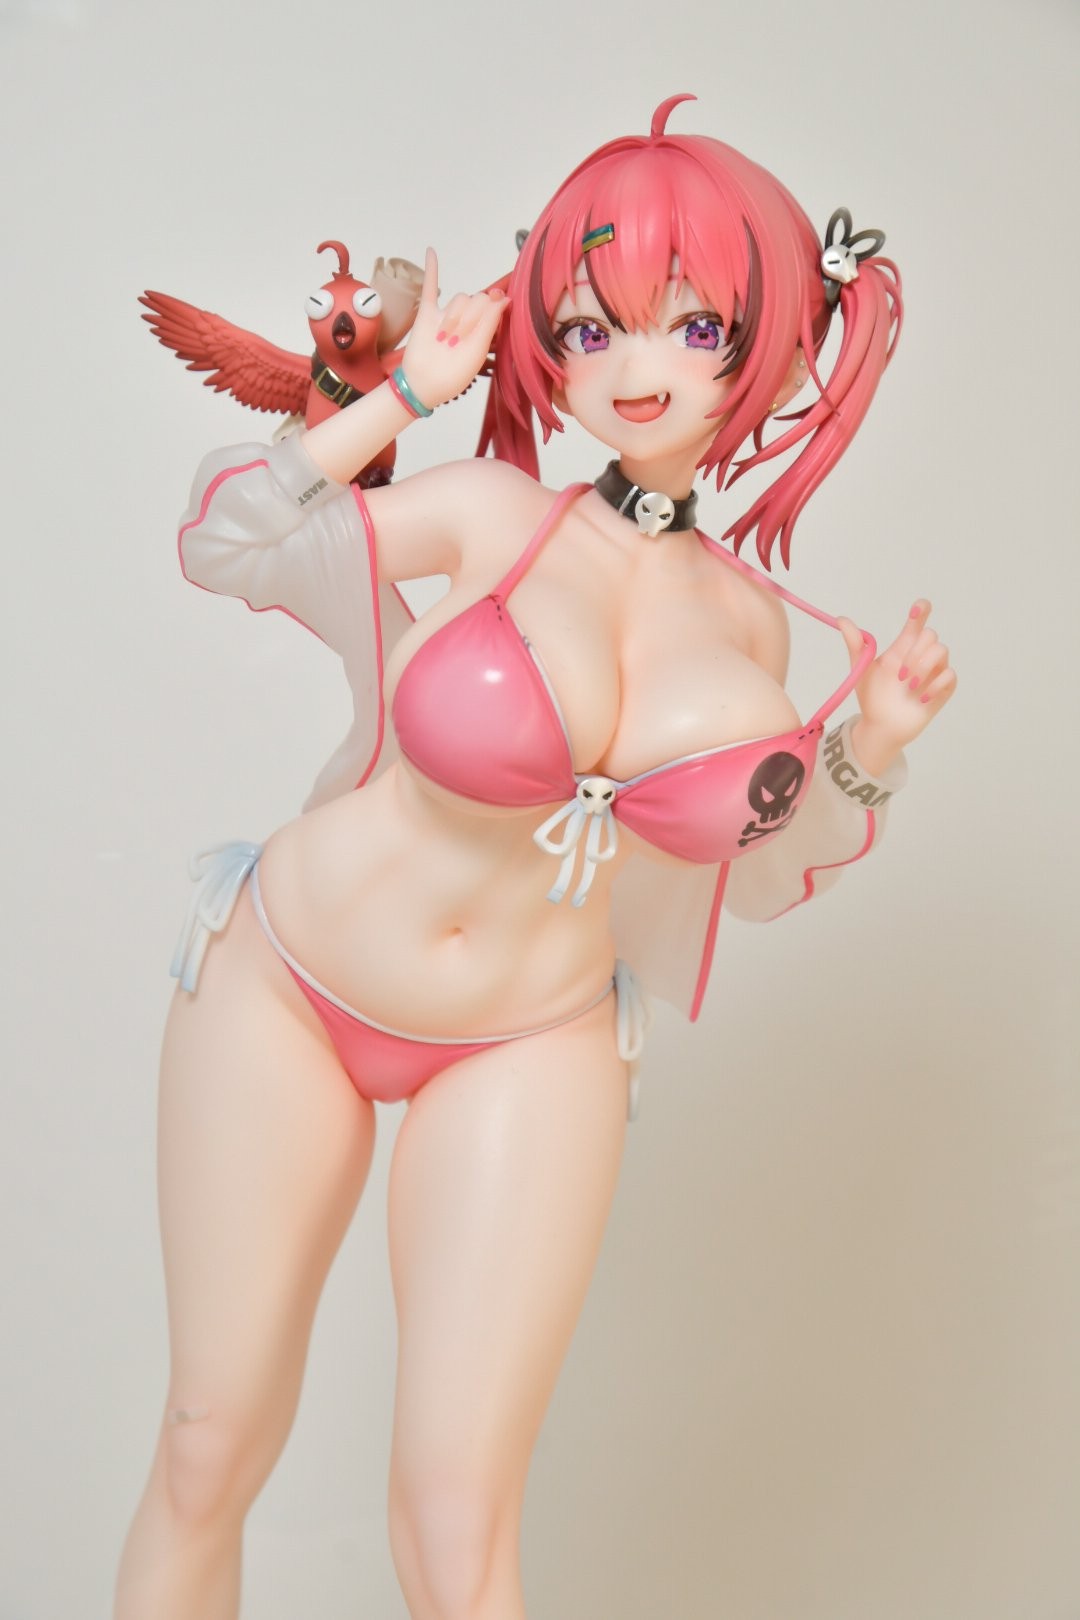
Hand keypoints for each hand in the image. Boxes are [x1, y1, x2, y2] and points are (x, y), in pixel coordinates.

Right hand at [397, 248, 507, 409]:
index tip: (497, 305)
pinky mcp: (427, 313)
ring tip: (446, 338)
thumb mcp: (478, 350)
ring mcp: (446, 315)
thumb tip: (505, 298)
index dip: (493, 306)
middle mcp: (466, 320)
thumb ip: (491, 322)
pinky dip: (431, 269)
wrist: (423, 385)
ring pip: (459, 298)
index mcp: (482, 330)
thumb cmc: (452, 375)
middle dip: (471, 318)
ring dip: (455, 316)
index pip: (492, 305)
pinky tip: (431, 251)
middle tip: (459, 340)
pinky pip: (430, 287)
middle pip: (476, 300)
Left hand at [838, 600, 956, 775]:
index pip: (917, 623)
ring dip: (924, 667)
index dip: (921, 610)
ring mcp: (933, 672)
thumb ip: (855, 644)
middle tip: (900, 674)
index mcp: (902, 648)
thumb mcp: (861, 669)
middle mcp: (920, 656)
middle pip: (931, 635)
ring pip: (942, 651)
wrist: (880, 725)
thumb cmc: (871, 697)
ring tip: (909, 686)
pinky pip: (950, 675)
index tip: (919, 607)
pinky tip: (921, 697)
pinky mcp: (943, 689)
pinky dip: (935, 684)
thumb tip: (841, 619)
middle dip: (916, 652)